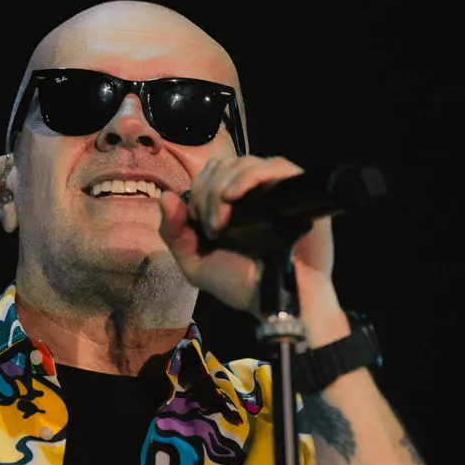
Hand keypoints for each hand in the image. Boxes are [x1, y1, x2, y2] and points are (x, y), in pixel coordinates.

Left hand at [158, 156, 341, 324]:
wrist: (276, 301)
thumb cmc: (239, 284)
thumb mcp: (196, 263)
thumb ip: (174, 232)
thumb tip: (165, 196)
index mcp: (229, 204)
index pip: (209, 173)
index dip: (198, 191)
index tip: (197, 223)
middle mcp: (253, 192)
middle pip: (224, 165)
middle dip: (208, 192)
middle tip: (212, 227)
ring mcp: (276, 189)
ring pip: (245, 163)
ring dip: (224, 187)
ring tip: (222, 222)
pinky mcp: (298, 191)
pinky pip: (276, 165)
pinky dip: (250, 175)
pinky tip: (234, 196)